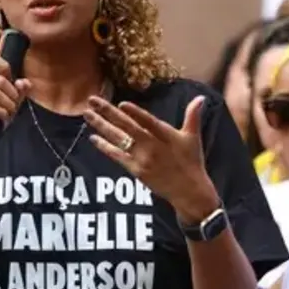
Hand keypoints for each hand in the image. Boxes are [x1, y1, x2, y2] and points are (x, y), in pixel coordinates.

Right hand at [0, 52, 30, 146]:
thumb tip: (24, 83)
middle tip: (14, 106)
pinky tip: (3, 118)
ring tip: (10, 112)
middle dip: (12, 95)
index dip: (5, 68)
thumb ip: (18, 89)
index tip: (11, 82)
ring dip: (8, 106)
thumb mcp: (9, 100)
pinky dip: (1, 113)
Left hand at [83, 95, 219, 222]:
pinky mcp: (136, 170)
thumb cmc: (191, 161)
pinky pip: (118, 156)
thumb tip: (201, 97)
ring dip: (101, 125)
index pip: (148, 121)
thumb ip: (193, 115)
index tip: (121, 104)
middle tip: (92, 100)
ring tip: (87, 114)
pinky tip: (93, 138)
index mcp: (166, 135)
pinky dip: (105, 147)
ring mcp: (142, 159)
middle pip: (127, 127)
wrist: (189, 191)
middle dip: (108, 112)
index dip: (135, 113)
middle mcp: (152, 146)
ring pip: (118, 139)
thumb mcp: (193, 137)